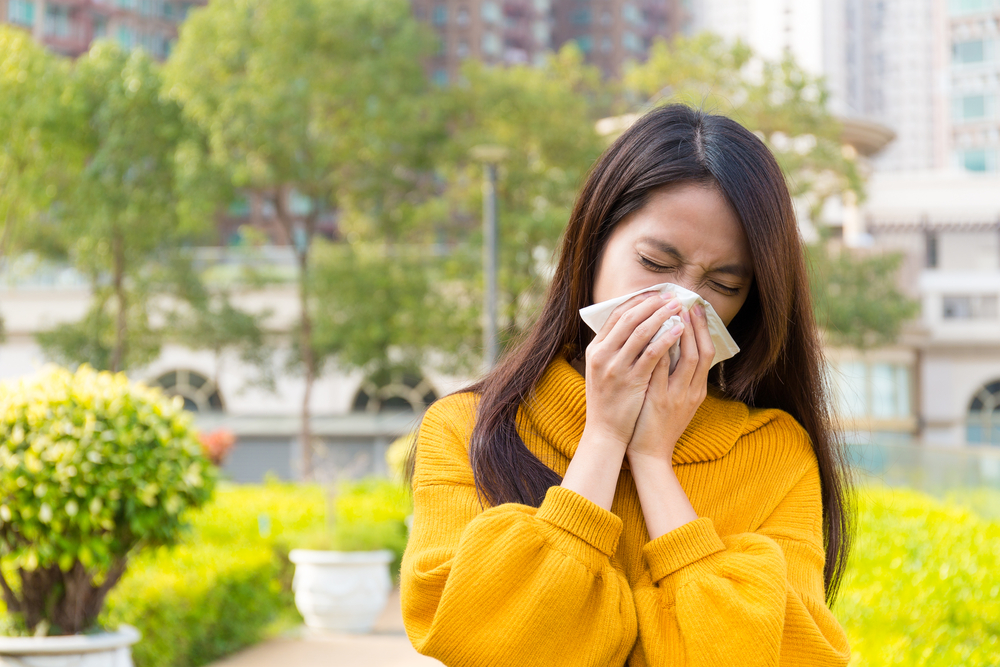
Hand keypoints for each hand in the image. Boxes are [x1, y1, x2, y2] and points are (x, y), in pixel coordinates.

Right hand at [581, 291, 684, 449]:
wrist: (605, 432)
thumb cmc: (608, 401)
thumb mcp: (602, 370)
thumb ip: (613, 348)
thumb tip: (635, 325)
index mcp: (595, 349)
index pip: (616, 315)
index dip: (638, 300)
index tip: (656, 293)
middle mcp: (602, 354)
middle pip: (629, 318)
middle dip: (652, 304)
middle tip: (671, 295)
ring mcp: (615, 367)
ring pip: (640, 332)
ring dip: (662, 315)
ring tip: (679, 307)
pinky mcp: (631, 381)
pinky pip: (651, 354)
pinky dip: (666, 339)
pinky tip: (679, 330)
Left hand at [626, 303, 715, 465]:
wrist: (650, 455)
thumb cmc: (659, 425)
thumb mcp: (677, 401)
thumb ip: (679, 377)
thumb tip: (674, 347)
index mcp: (697, 391)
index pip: (707, 354)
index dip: (702, 329)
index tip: (695, 307)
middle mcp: (691, 392)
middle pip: (700, 352)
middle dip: (694, 325)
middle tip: (686, 301)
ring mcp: (676, 397)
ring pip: (684, 359)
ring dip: (678, 333)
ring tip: (670, 311)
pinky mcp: (657, 402)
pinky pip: (660, 372)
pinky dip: (657, 352)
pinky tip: (651, 335)